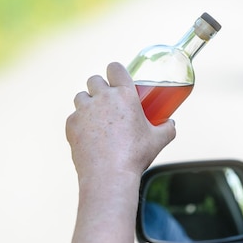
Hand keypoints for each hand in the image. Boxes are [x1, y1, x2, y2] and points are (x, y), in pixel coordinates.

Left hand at [66, 62, 175, 179]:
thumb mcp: (158, 140)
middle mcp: (102, 97)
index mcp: (124, 95)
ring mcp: (84, 110)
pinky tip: (88, 135)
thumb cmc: (135, 156)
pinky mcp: (71, 124)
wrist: (108, 175)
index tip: (116, 79)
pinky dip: (79, 123)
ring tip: (96, 118)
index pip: (115, 67)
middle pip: (94, 80)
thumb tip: (171, 124)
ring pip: (81, 96)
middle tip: (107, 102)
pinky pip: (73, 116)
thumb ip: (167, 128)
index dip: (115, 71)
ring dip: (87, 102)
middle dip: (99, 88)